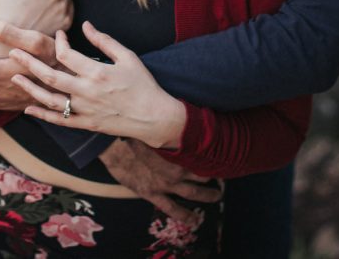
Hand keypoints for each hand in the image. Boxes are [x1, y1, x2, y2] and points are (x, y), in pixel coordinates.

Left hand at [9, 21, 187, 148]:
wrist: (153, 116)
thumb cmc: (143, 84)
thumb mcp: (127, 57)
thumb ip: (104, 41)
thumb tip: (85, 25)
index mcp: (96, 72)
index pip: (66, 55)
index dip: (58, 42)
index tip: (58, 35)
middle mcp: (86, 92)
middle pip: (49, 77)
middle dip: (29, 64)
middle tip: (12, 53)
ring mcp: (84, 110)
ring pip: (49, 99)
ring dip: (29, 88)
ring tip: (14, 77)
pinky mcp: (85, 123)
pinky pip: (59, 120)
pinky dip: (41, 114)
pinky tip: (27, 108)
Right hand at [99, 138, 221, 221]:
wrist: (114, 145)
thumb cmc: (135, 130)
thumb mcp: (160, 126)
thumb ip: (176, 128)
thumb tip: (188, 117)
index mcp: (181, 151)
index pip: (206, 155)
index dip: (215, 155)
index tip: (222, 154)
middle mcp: (178, 169)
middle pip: (204, 174)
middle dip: (215, 176)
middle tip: (224, 176)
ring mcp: (166, 184)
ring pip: (193, 193)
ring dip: (208, 196)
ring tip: (218, 196)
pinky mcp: (153, 193)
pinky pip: (172, 208)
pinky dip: (184, 215)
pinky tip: (194, 221)